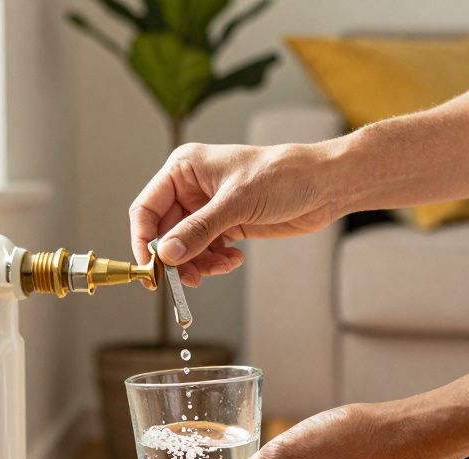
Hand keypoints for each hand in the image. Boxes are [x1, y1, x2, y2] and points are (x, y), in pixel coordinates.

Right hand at [129, 141, 342, 285]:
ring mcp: (208, 208)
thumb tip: (166, 255)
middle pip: (165, 233)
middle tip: (188, 279)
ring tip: (220, 267)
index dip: (144, 239)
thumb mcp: (236, 203)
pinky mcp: (226, 225)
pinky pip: (206, 251)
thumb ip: (198, 230)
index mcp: (184, 169)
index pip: (147, 208)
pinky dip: (216, 262)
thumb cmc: (283, 175)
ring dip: (198, 263)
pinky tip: (234, 259)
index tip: (151, 267)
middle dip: (176, 257)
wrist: (324, 185)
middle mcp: (191, 188)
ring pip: (185, 247)